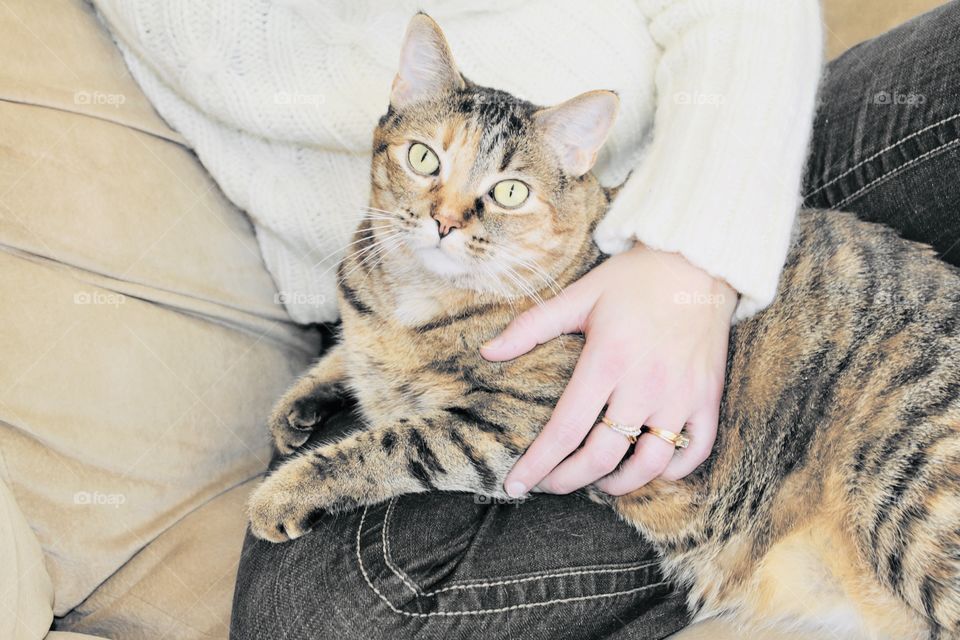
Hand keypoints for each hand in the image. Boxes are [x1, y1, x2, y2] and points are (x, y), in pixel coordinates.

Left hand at [481, 244, 736, 496]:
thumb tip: (487, 352)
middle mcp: (644, 384)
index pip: (565, 429)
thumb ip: (531, 326)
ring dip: (621, 484)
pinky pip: (694, 451)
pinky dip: (671, 470)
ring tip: (599, 483)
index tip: (515, 486)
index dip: (537, 464)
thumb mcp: (579, 295)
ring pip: (650, 464)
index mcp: (607, 360)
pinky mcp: (707, 398)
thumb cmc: (633, 279)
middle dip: (569, 480)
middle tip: (550, 485)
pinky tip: (649, 468)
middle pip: (602, 456)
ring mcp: (680, 395)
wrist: (697, 261)